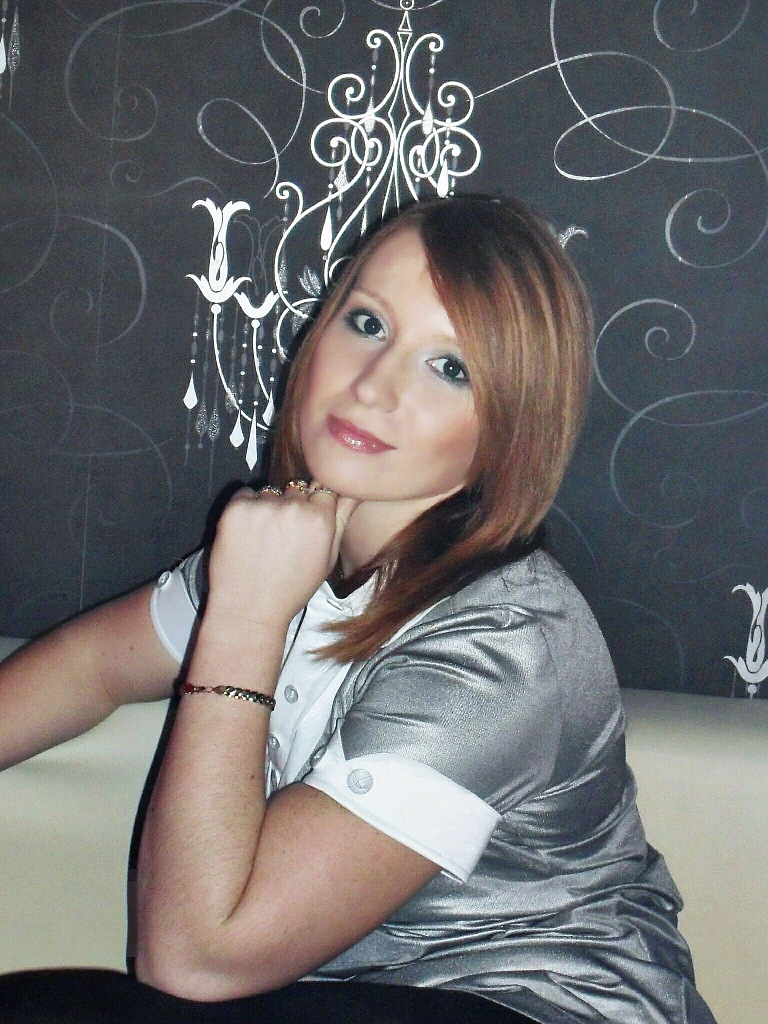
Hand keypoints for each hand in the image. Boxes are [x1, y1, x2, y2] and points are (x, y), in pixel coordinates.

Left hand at [206, 481, 359, 629]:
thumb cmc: (292, 589)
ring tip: (263, 540)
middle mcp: (293, 507)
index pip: (323, 489)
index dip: (314, 506)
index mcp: (320, 519)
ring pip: (271, 492)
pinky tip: (247, 535)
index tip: (305, 524)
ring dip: (268, 507)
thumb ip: (342, 519)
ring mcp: (263, 506)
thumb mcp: (328, 559)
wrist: (248, 609)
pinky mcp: (236, 508)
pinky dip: (246, 509)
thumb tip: (355, 489)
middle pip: (296, 489)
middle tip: (283, 536)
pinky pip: (245, 494)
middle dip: (292, 505)